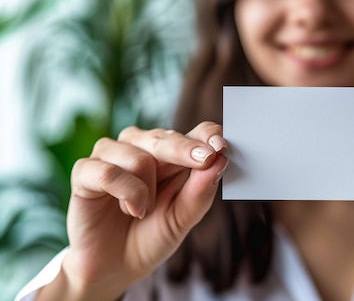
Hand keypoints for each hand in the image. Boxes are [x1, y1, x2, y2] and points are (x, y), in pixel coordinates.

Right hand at [50, 122, 227, 298]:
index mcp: (172, 155)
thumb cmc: (152, 237)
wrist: (115, 268)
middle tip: (205, 159)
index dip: (208, 135)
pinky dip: (126, 193)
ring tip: (144, 211)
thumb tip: (220, 160)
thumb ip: (200, 191)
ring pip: (139, 156)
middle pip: (166, 137)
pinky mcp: (85, 172)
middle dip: (186, 150)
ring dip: (147, 189)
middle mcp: (142, 147)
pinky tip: (130, 210)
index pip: (194, 133)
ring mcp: (112, 156)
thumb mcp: (183, 218)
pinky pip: (108, 171)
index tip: (221, 146)